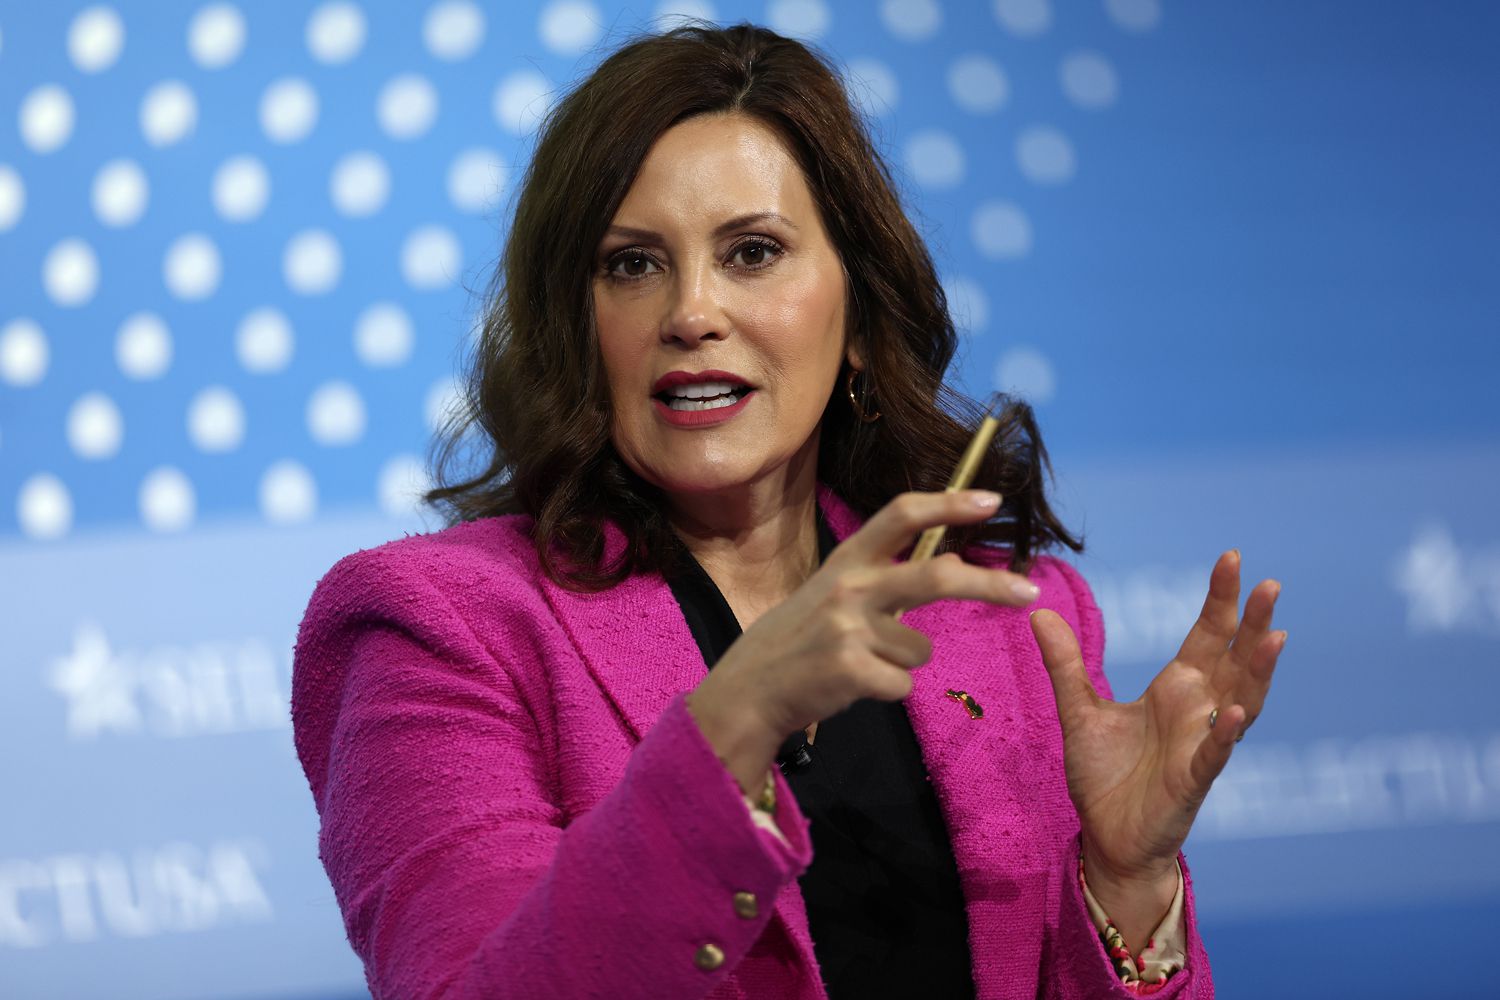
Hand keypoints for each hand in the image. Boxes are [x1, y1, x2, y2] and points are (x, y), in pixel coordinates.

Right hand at [686, 490, 1041, 792]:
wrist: (750, 688)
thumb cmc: (802, 637)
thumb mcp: (835, 591)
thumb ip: (888, 576)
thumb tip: (957, 562)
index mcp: (847, 560)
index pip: (901, 515)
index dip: (949, 504)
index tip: (992, 501)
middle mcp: (848, 587)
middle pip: (936, 576)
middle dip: (988, 583)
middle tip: (1029, 591)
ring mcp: (848, 629)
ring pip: (920, 649)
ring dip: (902, 662)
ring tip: (861, 662)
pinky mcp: (850, 671)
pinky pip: (903, 685)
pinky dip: (888, 690)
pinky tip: (853, 685)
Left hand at [1029, 550, 1284, 948]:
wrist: (1107, 836)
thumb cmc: (1105, 775)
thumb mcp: (1078, 710)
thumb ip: (1065, 664)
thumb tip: (1039, 613)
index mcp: (1176, 688)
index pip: (1207, 634)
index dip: (1220, 599)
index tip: (1231, 558)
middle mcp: (1198, 710)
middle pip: (1235, 659)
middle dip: (1252, 622)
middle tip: (1271, 583)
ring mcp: (1201, 744)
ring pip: (1241, 702)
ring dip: (1257, 671)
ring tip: (1273, 636)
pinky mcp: (1192, 781)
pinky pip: (1214, 755)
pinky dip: (1224, 734)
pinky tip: (1233, 713)